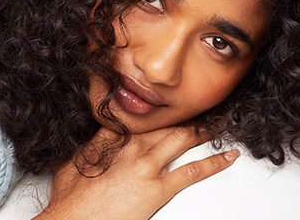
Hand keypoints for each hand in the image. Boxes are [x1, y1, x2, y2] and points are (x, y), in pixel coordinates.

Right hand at [33, 124, 239, 219]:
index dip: (161, 107)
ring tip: (220, 120)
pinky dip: (214, 163)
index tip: (174, 101)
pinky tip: (228, 156)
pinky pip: (193, 172)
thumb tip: (108, 132)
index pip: (142, 114)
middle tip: (205, 104)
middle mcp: (134, 146)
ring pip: (183, 138)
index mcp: (115, 137)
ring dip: (204, 128)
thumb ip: (96, 142)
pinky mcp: (158, 188)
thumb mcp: (77, 161)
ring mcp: (148, 166)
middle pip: (168, 121)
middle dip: (188, 112)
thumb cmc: (71, 199)